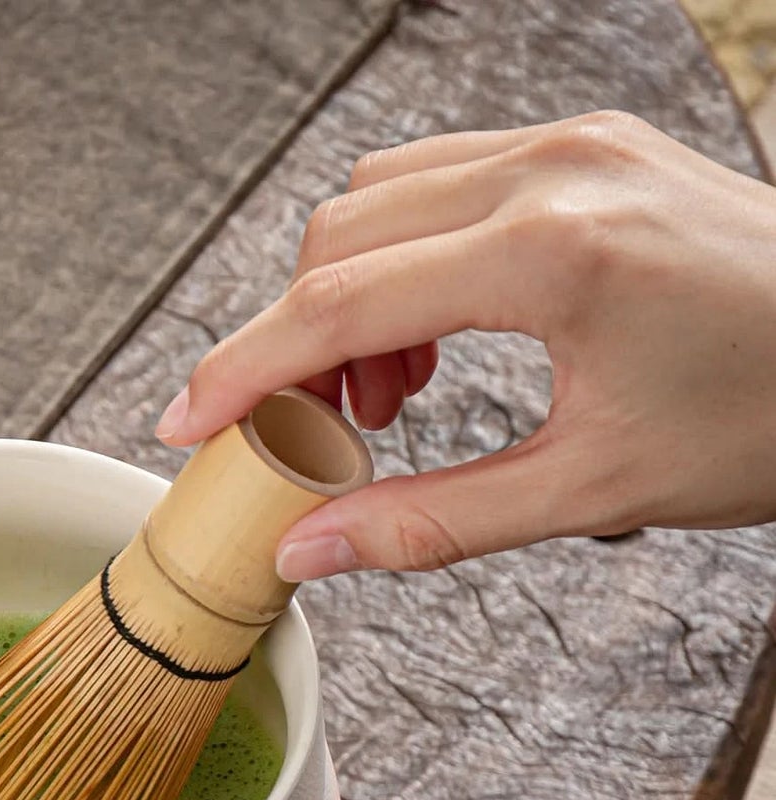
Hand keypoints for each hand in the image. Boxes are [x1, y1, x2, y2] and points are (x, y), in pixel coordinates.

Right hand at [153, 111, 775, 581]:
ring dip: (350, 296)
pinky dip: (404, 258)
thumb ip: (432, 523)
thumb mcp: (593, 488)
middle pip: (339, 237)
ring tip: (391, 392)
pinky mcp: (585, 147)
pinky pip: (441, 182)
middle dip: (298, 342)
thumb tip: (310, 548)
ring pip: (379, 198)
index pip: (338, 301)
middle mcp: (551, 170)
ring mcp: (570, 144)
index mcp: (551, 253)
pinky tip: (439, 330)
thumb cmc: (772, 412)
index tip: (188, 421)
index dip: (243, 370)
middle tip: (320, 433)